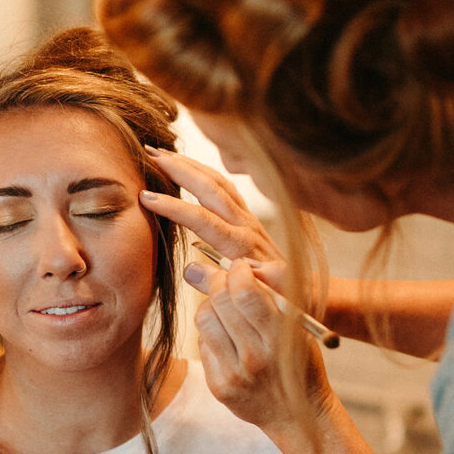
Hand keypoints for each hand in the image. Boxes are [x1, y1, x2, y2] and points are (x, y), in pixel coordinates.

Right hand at [139, 150, 286, 293]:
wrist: (307, 292)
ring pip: (218, 182)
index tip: (146, 198)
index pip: (203, 219)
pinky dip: (204, 172)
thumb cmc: (278, 299)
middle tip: (149, 154)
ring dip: (190, 164)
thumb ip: (224, 285)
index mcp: (242, 246)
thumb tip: (191, 269)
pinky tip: (189, 167)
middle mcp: (246, 225)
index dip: (174, 207)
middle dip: (178, 169)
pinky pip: (225, 187)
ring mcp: (249, 219)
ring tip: (162, 153)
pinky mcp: (250, 218)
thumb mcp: (254, 298)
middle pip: (210, 188)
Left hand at [195, 261, 332, 438]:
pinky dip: (211, 332)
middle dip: (220, 281)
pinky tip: (226, 336)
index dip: (237, 271)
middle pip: (220, 302)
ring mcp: (234, 375)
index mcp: (281, 339)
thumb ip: (272, 300)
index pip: (245, 293)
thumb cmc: (300, 363)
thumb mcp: (299, 330)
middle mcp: (255, 358)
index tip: (240, 267)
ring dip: (212, 304)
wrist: (298, 415)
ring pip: (205, 319)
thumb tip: (232, 266)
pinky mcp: (219, 387)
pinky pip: (203, 344)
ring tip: (225, 308)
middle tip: (227, 280)